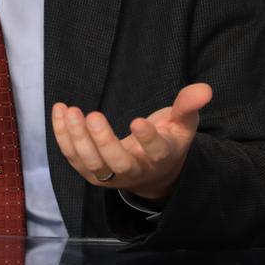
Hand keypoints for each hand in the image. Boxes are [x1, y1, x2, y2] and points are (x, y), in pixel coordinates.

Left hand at [51, 83, 212, 201]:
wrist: (152, 171)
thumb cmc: (168, 140)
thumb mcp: (183, 123)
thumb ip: (189, 106)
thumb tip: (205, 89)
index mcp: (161, 158)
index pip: (156, 153)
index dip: (147, 140)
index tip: (137, 121)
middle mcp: (135, 171)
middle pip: (118, 164)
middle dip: (103, 141)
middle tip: (92, 115)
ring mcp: (110, 175)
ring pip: (91, 164)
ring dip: (77, 138)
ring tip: (70, 111)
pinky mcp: (90, 172)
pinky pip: (73, 157)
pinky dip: (63, 136)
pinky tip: (60, 110)